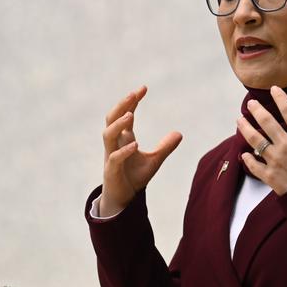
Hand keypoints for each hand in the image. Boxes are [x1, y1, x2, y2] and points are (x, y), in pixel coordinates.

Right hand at [100, 86, 181, 215]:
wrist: (124, 198)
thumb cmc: (134, 177)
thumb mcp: (155, 160)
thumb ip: (165, 146)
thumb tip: (179, 133)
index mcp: (124, 138)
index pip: (125, 114)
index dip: (132, 101)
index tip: (143, 88)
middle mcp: (115, 144)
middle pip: (112, 118)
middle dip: (121, 105)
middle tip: (133, 94)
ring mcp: (111, 156)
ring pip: (107, 135)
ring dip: (118, 124)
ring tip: (131, 114)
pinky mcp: (111, 171)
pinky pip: (115, 158)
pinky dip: (124, 151)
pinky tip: (135, 145)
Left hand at [237, 86, 286, 194]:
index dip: (280, 97)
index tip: (273, 89)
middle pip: (266, 121)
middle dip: (256, 110)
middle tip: (250, 103)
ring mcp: (276, 160)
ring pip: (254, 140)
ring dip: (245, 128)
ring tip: (239, 120)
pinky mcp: (270, 176)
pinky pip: (253, 165)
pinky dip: (247, 159)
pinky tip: (244, 155)